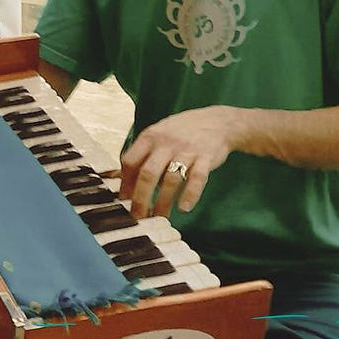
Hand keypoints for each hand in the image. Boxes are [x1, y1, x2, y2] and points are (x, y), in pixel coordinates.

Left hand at [118, 105, 247, 218]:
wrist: (219, 121)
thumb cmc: (182, 132)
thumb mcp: (158, 135)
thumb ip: (141, 154)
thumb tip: (119, 177)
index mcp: (150, 137)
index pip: (130, 161)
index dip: (124, 183)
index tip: (123, 200)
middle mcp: (166, 143)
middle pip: (147, 173)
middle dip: (140, 199)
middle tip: (137, 216)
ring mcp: (187, 150)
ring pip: (171, 179)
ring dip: (163, 202)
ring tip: (160, 217)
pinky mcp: (206, 158)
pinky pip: (198, 178)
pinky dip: (190, 194)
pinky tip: (184, 208)